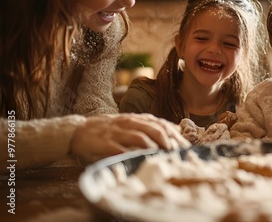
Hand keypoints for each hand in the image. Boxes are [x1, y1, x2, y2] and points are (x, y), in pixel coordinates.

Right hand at [69, 113, 190, 161]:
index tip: (185, 146)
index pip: (160, 123)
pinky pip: (122, 148)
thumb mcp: (130, 125)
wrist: (79, 132)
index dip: (175, 134)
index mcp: (136, 118)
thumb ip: (149, 127)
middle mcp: (129, 123)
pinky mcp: (106, 144)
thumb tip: (174, 130)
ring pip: (141, 136)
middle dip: (169, 141)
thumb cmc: (109, 131)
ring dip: (155, 147)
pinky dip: (134, 154)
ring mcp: (118, 133)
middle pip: (154, 129)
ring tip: (164, 155)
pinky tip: (142, 160)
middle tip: (178, 153)